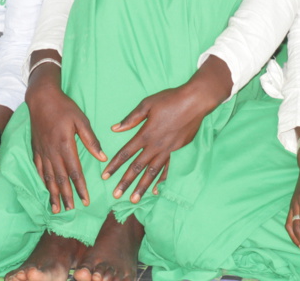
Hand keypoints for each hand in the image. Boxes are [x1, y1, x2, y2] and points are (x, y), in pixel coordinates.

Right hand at [26, 67, 105, 212]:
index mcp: (65, 145)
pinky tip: (46, 188)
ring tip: (56, 208)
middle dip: (66, 196)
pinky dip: (43, 180)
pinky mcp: (36, 148)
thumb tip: (103, 158)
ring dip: (53, 193)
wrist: (41, 98)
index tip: (86, 200)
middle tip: (72, 210)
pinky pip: (39, 168)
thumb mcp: (81, 120)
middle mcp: (52, 151)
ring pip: (48, 177)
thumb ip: (91, 140)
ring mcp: (42, 151)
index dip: (80, 188)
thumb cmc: (64, 107)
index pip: (75, 172)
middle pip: (61, 179)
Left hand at [102, 79, 217, 203]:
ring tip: (134, 199)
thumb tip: (115, 128)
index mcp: (145, 134)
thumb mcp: (147, 104)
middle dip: (125, 182)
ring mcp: (168, 150)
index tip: (105, 176)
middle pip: (137, 167)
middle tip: (116, 195)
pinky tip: (156, 191)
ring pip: (152, 172)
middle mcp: (155, 145)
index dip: (114, 165)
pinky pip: (169, 170)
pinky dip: (162, 181)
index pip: (126, 153)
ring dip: (142, 187)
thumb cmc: (169, 100)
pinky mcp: (179, 152)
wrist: (194, 102)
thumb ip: (131, 118)